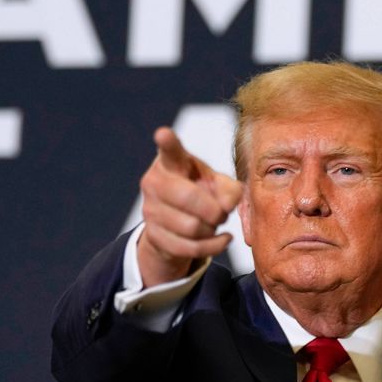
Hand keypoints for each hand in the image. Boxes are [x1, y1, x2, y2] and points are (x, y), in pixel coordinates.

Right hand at [136, 127, 241, 285]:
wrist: (177, 223)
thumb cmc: (201, 193)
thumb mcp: (218, 185)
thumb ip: (230, 189)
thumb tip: (226, 205)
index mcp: (171, 162)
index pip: (169, 151)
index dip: (167, 142)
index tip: (164, 134)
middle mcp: (154, 182)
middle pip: (188, 198)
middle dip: (214, 210)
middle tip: (221, 213)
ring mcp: (150, 210)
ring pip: (191, 227)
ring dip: (212, 229)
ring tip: (215, 224)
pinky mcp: (154, 236)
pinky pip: (189, 248)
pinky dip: (214, 246)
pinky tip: (223, 239)